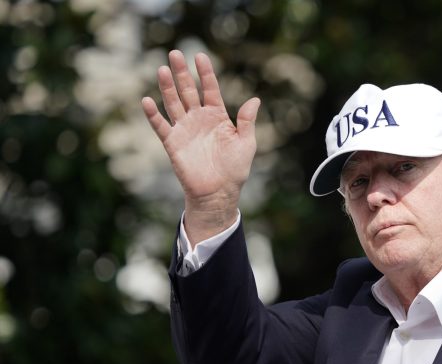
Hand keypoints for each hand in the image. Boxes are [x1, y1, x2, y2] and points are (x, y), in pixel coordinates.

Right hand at [142, 50, 260, 244]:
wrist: (219, 193)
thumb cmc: (235, 169)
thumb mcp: (247, 143)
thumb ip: (247, 121)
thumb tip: (255, 99)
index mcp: (218, 116)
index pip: (210, 89)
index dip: (205, 73)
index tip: (201, 57)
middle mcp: (199, 119)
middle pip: (189, 91)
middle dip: (182, 73)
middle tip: (175, 53)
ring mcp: (185, 129)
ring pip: (174, 103)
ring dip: (167, 87)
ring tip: (162, 69)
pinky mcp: (173, 143)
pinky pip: (161, 126)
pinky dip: (153, 115)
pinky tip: (147, 100)